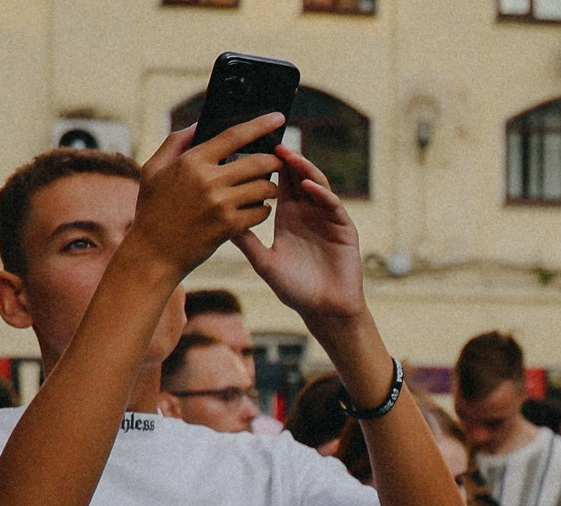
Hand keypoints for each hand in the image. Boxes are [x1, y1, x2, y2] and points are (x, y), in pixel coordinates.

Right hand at [124, 120, 285, 282]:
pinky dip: (263, 210)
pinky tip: (255, 210)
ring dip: (270, 188)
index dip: (260, 125)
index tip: (278, 118)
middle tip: (279, 161)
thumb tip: (199, 125)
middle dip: (274, 161)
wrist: (155, 252)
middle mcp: (209, 180)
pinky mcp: (230, 226)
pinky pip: (262, 212)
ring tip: (265, 188)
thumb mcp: (153, 169)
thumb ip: (176, 143)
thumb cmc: (153, 208)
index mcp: (192, 161)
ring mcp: (221, 204)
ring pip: (264, 188)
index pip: (234, 136)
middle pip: (258, 162)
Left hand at [235, 145, 365, 327]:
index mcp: (287, 216)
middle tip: (267, 139)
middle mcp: (307, 212)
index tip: (247, 148)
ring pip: (315, 183)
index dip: (265, 165)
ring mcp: (326, 217)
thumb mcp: (263, 262)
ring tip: (287, 155)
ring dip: (302, 168)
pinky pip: (332, 204)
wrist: (325, 311)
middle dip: (283, 158)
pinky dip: (321, 193)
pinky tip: (307, 186)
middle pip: (296, 175)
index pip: (276, 182)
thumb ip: (245, 240)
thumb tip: (217, 217)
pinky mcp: (343, 227)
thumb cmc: (295, 289)